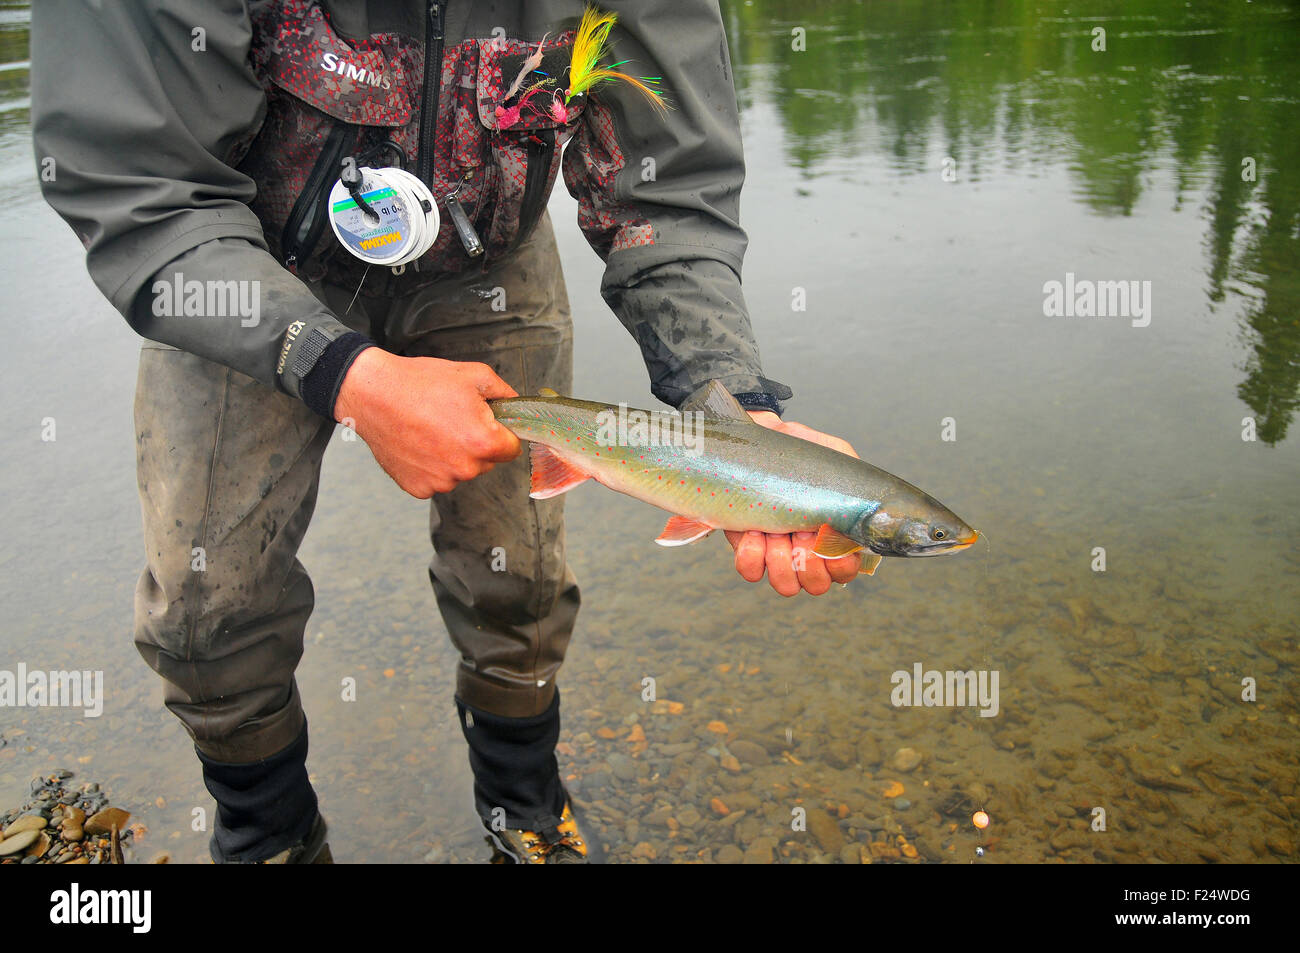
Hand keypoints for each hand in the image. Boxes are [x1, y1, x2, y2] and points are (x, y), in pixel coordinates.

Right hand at [334, 348, 521, 497]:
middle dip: (477, 444)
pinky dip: (431, 466)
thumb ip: (504, 393)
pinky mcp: (418, 488)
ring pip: (461, 472)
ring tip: (432, 430)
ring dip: (454, 457)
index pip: (512, 449)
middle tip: (453, 421)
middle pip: (487, 462)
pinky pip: (437, 480)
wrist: (374, 395)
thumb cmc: (420, 383)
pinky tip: (419, 444)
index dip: (502, 433)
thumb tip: (515, 405)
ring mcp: (440, 482)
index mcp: (483, 442)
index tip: (488, 424)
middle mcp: (464, 468)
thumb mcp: (473, 375)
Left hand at [724, 411, 863, 595]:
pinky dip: (752, 555)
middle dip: (808, 560)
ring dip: (781, 559)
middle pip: (818, 585)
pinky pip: (752, 572)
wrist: (756, 443)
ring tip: (774, 529)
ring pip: (787, 586)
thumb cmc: (798, 450)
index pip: (847, 571)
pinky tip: (753, 531)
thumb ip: (856, 476)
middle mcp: (807, 552)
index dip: (839, 563)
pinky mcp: (748, 550)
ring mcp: (777, 555)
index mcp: (834, 535)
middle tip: (799, 530)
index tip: (825, 534)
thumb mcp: (835, 454)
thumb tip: (870, 498)